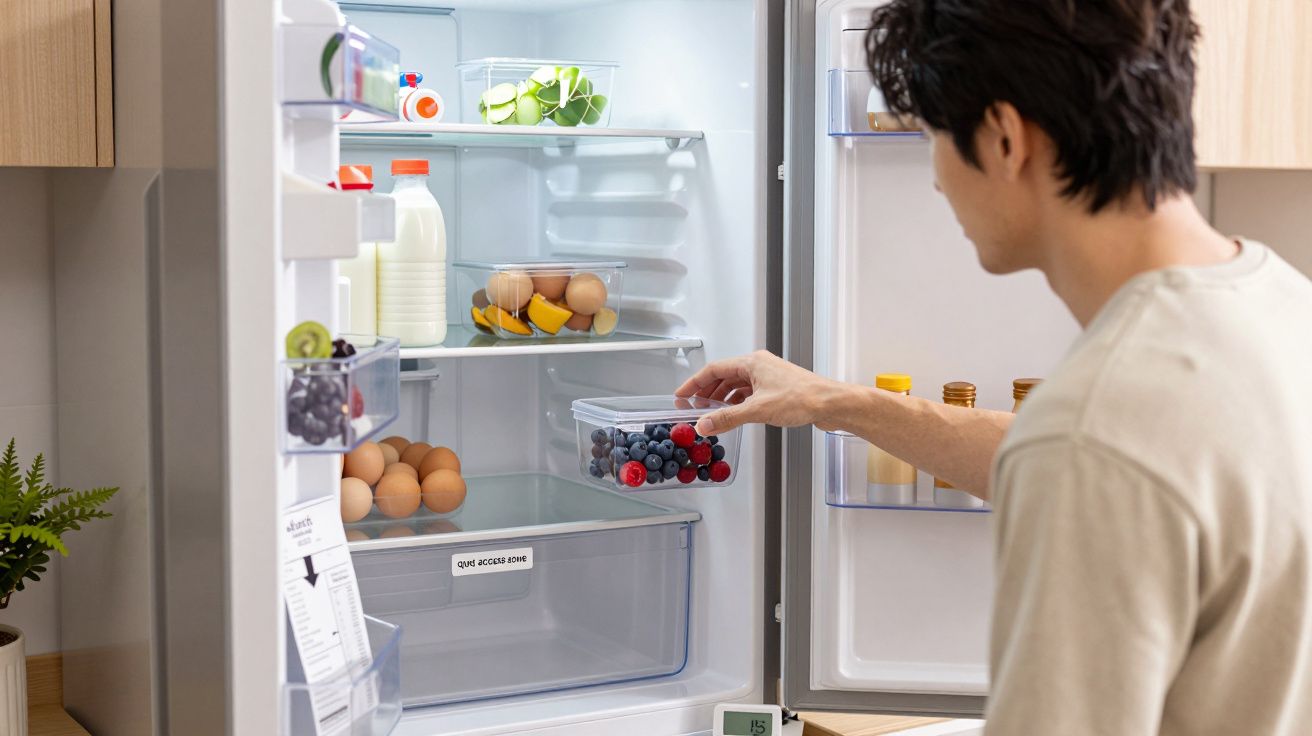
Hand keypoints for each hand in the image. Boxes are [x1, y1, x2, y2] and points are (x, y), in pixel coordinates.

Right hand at [673, 350, 846, 434]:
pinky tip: (733, 414)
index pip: (714, 369)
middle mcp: (759, 366)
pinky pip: (748, 393)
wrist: (831, 404)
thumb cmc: (802, 398)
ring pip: (736, 386)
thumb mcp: (758, 410)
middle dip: (706, 392)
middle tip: (692, 406)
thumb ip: (727, 418)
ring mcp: (768, 377)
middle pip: (723, 376)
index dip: (694, 383)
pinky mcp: (776, 390)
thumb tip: (704, 423)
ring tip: (710, 412)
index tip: (681, 394)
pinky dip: (737, 403)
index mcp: (752, 362)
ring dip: (722, 399)